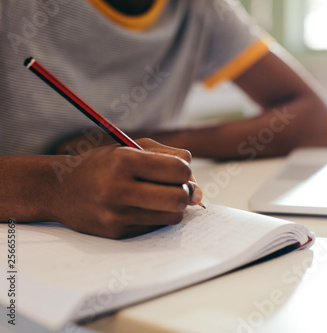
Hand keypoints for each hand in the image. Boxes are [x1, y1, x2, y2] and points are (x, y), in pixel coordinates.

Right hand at [52, 138, 202, 238]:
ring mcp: (116, 214)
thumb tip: (200, 192)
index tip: (177, 172)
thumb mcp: (132, 147)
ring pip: (172, 216)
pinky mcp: (116, 233)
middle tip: (177, 189)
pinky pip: (155, 227)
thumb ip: (170, 158)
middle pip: (179, 198)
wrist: (60, 188)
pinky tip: (139, 208)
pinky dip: (156, 217)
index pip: (180, 170)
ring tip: (157, 197)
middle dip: (186, 193)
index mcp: (124, 160)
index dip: (185, 172)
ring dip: (173, 207)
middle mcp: (118, 188)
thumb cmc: (104, 164)